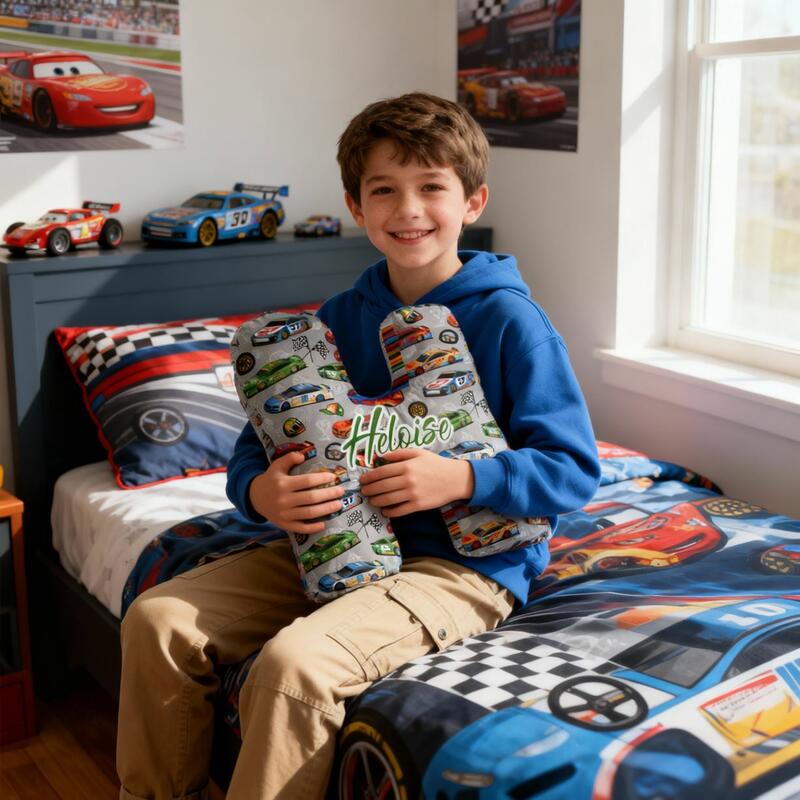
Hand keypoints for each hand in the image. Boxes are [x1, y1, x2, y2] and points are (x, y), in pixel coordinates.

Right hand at [249, 452, 344, 533]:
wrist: (254, 498)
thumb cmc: (271, 480)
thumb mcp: (277, 466)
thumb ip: (290, 458)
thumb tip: (304, 454)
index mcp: (283, 484)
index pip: (307, 481)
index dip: (322, 479)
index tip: (333, 478)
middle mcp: (284, 500)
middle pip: (311, 498)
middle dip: (329, 494)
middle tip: (341, 491)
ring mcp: (284, 514)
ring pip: (309, 513)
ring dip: (326, 509)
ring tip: (338, 504)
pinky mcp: (284, 524)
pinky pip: (300, 528)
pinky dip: (313, 527)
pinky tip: (324, 523)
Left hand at [359, 449, 474, 516]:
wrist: (455, 478)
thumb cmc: (436, 464)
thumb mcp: (418, 453)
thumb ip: (399, 453)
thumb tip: (382, 456)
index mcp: (406, 466)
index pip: (381, 472)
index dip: (369, 477)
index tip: (362, 480)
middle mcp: (407, 480)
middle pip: (382, 486)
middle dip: (369, 490)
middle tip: (364, 491)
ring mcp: (412, 494)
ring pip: (388, 499)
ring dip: (376, 501)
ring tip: (371, 500)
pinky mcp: (418, 505)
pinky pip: (399, 511)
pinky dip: (389, 512)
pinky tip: (385, 511)